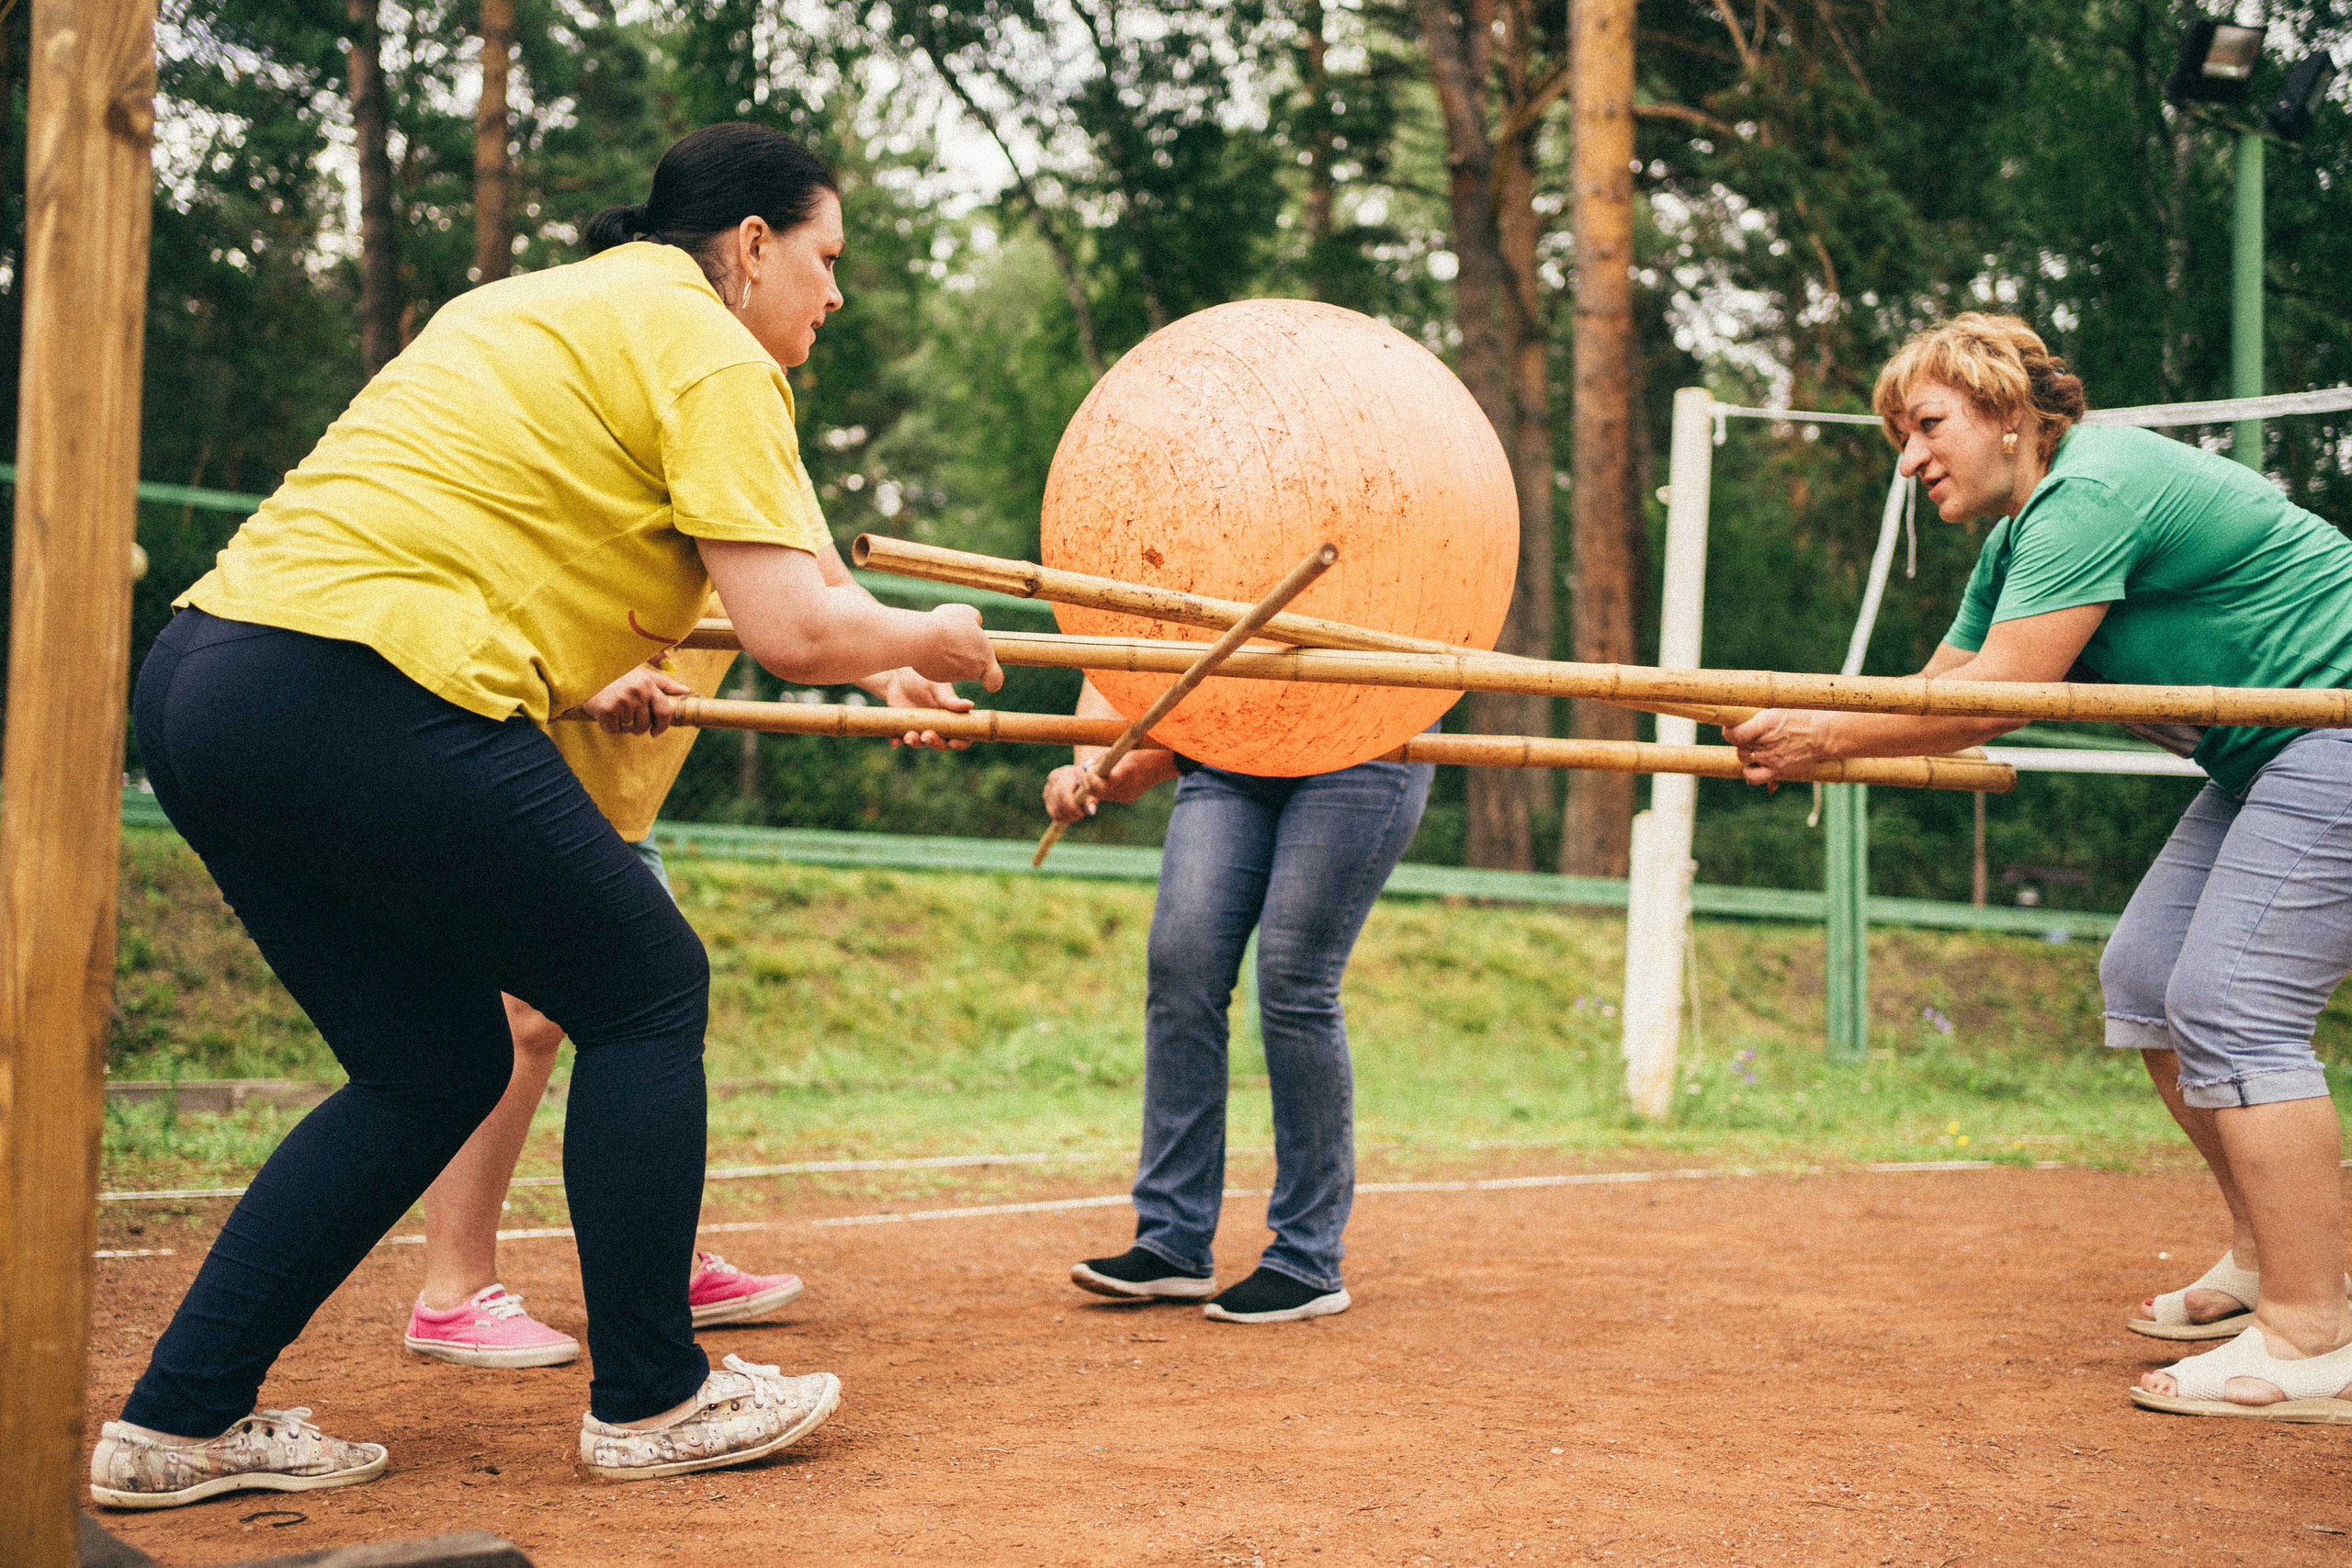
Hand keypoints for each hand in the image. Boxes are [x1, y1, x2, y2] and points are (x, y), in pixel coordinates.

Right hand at [580, 665, 694, 735]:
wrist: (585, 672)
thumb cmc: (617, 673)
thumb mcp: (642, 673)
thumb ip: (664, 683)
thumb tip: (687, 691)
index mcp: (648, 685)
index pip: (665, 712)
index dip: (662, 726)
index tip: (656, 732)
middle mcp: (637, 693)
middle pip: (645, 725)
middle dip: (638, 727)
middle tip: (627, 718)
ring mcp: (621, 702)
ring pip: (629, 728)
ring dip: (622, 725)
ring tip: (614, 711)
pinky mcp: (606, 710)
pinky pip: (613, 730)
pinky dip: (609, 726)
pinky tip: (605, 714)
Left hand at [862, 667, 975, 750]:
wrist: (898, 676)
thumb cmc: (923, 678)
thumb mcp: (938, 687)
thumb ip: (950, 699)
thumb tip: (970, 705)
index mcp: (952, 718)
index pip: (962, 736)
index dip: (961, 743)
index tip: (953, 742)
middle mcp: (938, 727)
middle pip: (941, 745)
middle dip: (935, 743)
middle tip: (927, 735)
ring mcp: (920, 729)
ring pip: (921, 744)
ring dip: (916, 743)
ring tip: (910, 735)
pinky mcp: (903, 729)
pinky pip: (900, 740)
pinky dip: (897, 742)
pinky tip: (894, 742)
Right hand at [916, 603, 1003, 691]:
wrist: (922, 637)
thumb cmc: (948, 624)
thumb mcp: (968, 613)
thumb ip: (975, 620)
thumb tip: (975, 624)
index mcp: (984, 657)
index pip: (995, 679)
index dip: (993, 677)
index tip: (988, 675)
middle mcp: (971, 671)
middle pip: (972, 667)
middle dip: (966, 656)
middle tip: (956, 639)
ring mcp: (953, 676)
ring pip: (955, 667)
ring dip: (950, 656)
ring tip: (940, 638)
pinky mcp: (936, 677)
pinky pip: (939, 668)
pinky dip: (936, 659)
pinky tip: (930, 645)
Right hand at [1043, 764, 1100, 823]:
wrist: (1080, 774)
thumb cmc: (1089, 781)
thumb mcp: (1093, 787)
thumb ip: (1092, 798)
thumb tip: (1091, 811)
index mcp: (1065, 773)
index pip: (1063, 794)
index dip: (1071, 807)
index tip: (1081, 813)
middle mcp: (1053, 779)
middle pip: (1057, 803)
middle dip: (1069, 813)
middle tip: (1080, 815)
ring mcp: (1048, 787)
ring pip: (1053, 810)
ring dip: (1065, 817)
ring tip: (1076, 815)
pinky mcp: (1046, 795)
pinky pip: (1051, 811)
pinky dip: (1060, 817)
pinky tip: (1069, 816)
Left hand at [1724, 708, 1827, 785]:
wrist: (1824, 733)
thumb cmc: (1802, 717)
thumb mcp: (1780, 708)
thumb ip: (1759, 715)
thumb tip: (1738, 715)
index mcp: (1767, 722)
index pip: (1735, 734)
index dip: (1728, 732)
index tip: (1731, 728)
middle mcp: (1767, 742)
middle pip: (1740, 745)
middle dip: (1742, 740)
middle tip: (1752, 735)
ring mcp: (1772, 758)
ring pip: (1744, 758)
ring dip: (1747, 753)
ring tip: (1757, 747)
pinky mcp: (1778, 770)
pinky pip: (1753, 778)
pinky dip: (1750, 773)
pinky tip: (1755, 765)